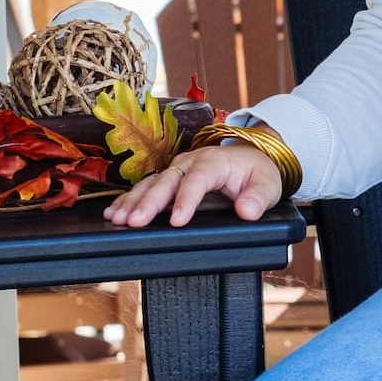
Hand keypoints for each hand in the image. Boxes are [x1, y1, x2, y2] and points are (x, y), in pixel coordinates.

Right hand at [103, 139, 283, 227]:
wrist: (249, 159)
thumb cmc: (257, 172)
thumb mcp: (267, 184)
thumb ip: (258, 197)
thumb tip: (247, 211)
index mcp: (215, 161)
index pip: (198, 179)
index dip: (186, 199)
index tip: (178, 220)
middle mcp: (191, 162)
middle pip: (168, 180)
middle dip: (150, 201)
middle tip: (135, 222)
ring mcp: (177, 170)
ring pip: (152, 183)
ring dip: (134, 201)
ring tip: (118, 218)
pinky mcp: (169, 180)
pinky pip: (146, 188)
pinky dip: (129, 200)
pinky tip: (114, 212)